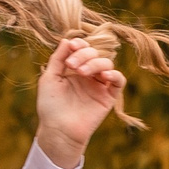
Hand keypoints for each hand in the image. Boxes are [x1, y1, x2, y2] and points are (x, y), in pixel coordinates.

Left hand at [34, 36, 124, 167]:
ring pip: (107, 64)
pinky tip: (103, 76)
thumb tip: (67, 39)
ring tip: (82, 72)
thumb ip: (58, 58)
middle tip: (72, 65)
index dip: (79, 44)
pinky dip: (114, 75)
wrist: (58, 129)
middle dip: (84, 55)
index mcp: (73, 68)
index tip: (72, 46)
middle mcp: (87, 75)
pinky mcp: (108, 97)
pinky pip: (119, 81)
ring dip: (95, 63)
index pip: (82, 49)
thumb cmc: (50, 105)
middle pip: (94, 54)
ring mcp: (99, 85)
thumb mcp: (50, 78)